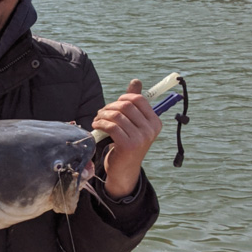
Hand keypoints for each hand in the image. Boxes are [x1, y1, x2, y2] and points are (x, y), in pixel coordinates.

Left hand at [92, 80, 161, 198]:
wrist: (124, 170)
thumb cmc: (127, 143)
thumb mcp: (133, 123)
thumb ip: (134, 103)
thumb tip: (136, 81)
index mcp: (155, 122)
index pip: (139, 99)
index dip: (123, 98)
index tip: (114, 104)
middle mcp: (150, 130)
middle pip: (126, 105)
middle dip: (110, 106)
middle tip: (101, 113)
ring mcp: (141, 138)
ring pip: (117, 115)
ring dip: (102, 115)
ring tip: (97, 119)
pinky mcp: (128, 145)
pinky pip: (111, 126)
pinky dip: (100, 123)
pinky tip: (96, 125)